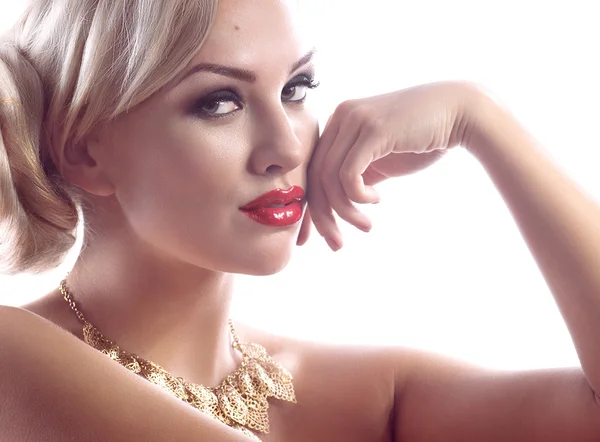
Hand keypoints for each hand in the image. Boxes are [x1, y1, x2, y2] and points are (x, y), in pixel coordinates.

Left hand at [302, 81, 479, 249]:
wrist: (458, 112)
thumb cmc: (421, 138)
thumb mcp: (380, 159)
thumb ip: (357, 174)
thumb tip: (335, 205)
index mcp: (339, 122)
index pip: (313, 169)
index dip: (313, 205)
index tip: (319, 236)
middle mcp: (341, 117)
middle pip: (315, 175)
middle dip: (322, 216)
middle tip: (336, 244)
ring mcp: (354, 120)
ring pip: (328, 178)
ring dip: (345, 211)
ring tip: (365, 226)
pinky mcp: (372, 129)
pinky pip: (348, 174)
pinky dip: (357, 196)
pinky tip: (376, 200)